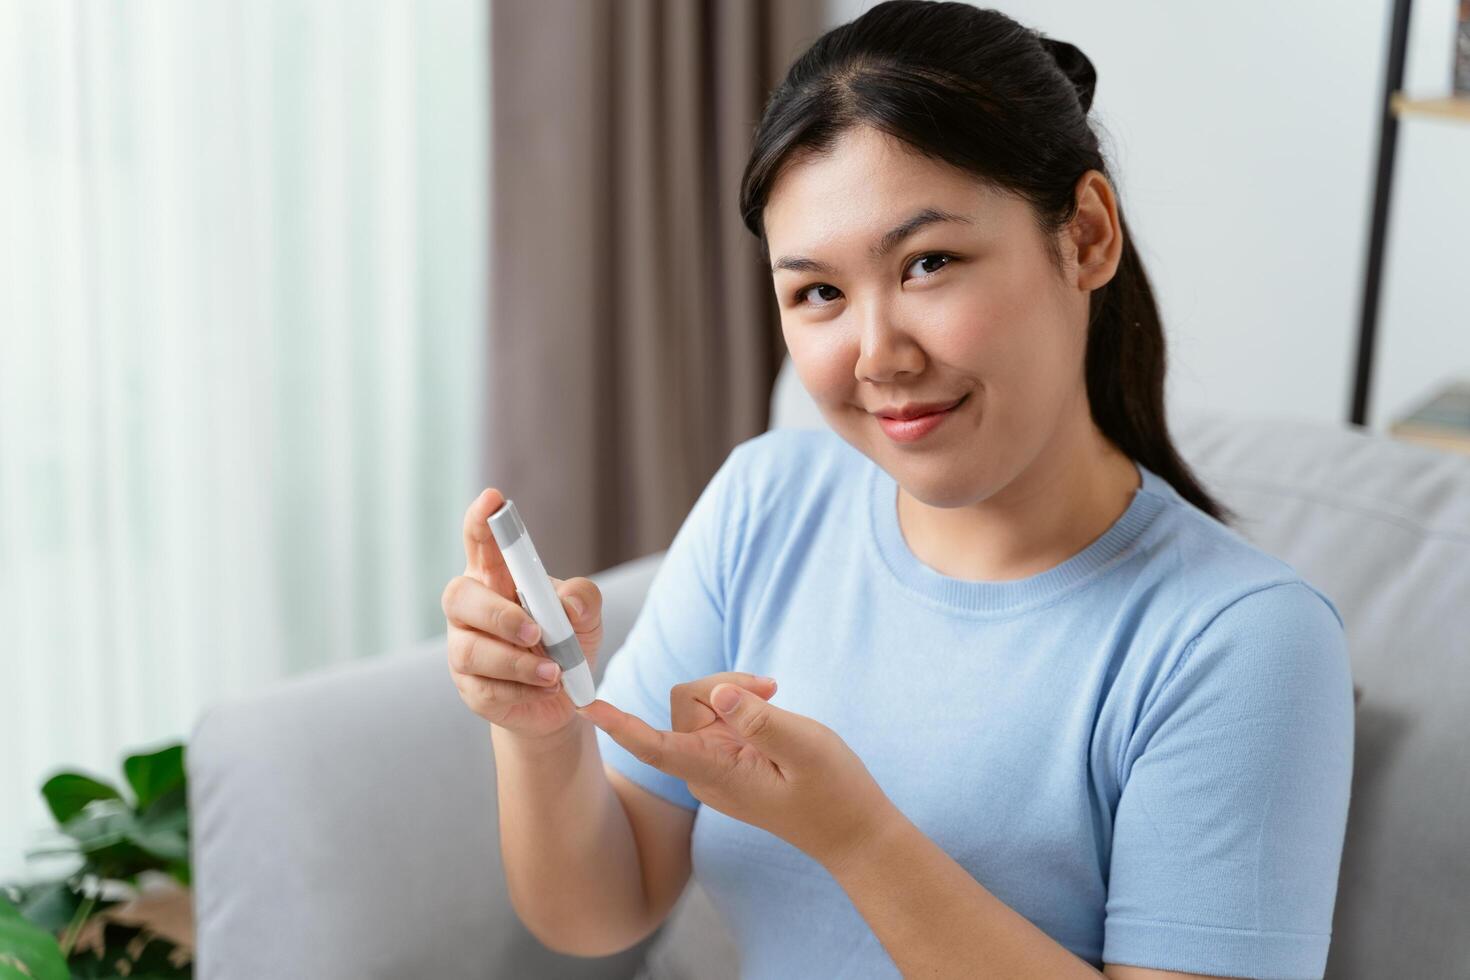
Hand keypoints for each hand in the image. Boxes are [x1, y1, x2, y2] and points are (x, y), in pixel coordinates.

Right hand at [442, 487, 602, 743]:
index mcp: (495, 578)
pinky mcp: (470, 687)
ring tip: (555, 673)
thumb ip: (583, 598)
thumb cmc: (566, 643)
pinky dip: (522, 690)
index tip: (493, 499)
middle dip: (499, 614)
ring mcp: (463, 648)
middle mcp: (470, 609)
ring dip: (517, 662)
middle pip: (459, 597)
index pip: (480, 543)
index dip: (481, 521)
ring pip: (472, 650)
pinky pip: (486, 688)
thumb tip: (568, 605)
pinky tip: (546, 690)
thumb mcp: (586, 616)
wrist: (563, 702)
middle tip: (536, 632)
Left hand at [579, 676, 894, 868]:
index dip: (618, 724)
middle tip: (772, 689)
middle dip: (724, 684)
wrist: (851, 830)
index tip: (584, 705)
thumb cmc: (833, 793)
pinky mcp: (727, 758)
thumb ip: (759, 719)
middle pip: (686, 701)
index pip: (654, 745)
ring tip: (776, 702)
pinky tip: (771, 711)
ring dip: (736, 692)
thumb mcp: (805, 748)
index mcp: (715, 772)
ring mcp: (714, 765)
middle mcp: (704, 770)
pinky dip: (743, 704)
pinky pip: (718, 715)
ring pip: (703, 703)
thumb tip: (718, 693)